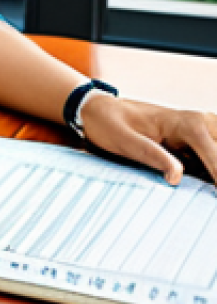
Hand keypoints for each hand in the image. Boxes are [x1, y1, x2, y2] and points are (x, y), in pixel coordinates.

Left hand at [80, 93, 216, 184]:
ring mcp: (201, 135)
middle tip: (211, 193)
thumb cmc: (109, 122)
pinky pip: (212, 161)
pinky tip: (205, 189)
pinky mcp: (196, 146)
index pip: (216, 152)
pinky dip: (211, 172)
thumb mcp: (123, 139)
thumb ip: (150, 154)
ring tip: (208, 193)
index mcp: (185, 122)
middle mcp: (200, 124)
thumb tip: (177, 177)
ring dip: (214, 172)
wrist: (99, 109)